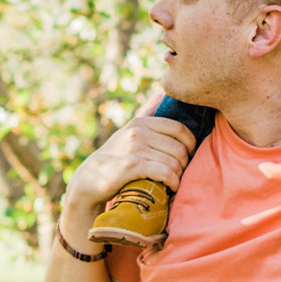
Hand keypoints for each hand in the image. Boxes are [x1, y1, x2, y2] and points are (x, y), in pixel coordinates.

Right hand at [60, 110, 195, 240]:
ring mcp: (135, 148)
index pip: (178, 128)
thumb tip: (162, 93)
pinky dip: (173, 182)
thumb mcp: (128, 131)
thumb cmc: (114, 157)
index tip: (190, 155)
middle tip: (181, 172)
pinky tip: (172, 187)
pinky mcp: (133, 166)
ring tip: (175, 181)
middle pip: (179, 147)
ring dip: (179, 175)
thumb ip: (146, 112)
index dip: (191, 143)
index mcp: (140, 122)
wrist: (89, 180)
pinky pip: (165, 172)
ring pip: (173, 161)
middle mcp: (138, 132)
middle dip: (185, 163)